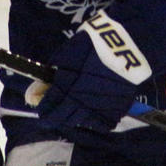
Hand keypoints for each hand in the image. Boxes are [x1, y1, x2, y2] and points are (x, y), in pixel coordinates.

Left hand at [37, 10, 152, 132]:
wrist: (129, 44)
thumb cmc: (95, 43)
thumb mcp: (68, 53)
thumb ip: (53, 73)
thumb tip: (37, 90)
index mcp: (67, 86)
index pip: (49, 106)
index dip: (43, 109)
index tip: (41, 109)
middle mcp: (81, 101)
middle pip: (64, 117)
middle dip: (55, 117)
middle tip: (53, 114)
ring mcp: (99, 107)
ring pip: (83, 122)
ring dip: (74, 119)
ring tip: (73, 113)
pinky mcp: (117, 108)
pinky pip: (103, 122)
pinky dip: (96, 121)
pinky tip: (93, 114)